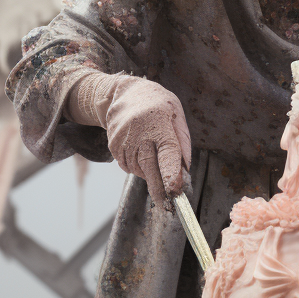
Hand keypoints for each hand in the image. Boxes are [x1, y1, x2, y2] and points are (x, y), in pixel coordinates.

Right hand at [67, 72, 190, 205]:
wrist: (125, 92)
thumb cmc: (158, 104)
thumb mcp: (177, 115)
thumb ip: (183, 142)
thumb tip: (185, 170)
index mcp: (160, 123)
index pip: (167, 151)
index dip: (171, 172)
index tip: (174, 189)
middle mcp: (140, 133)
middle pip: (150, 168)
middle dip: (159, 189)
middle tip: (167, 205)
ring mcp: (124, 140)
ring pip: (138, 169)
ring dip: (149, 173)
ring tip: (154, 157)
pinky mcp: (113, 145)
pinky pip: (127, 166)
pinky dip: (137, 167)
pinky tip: (141, 153)